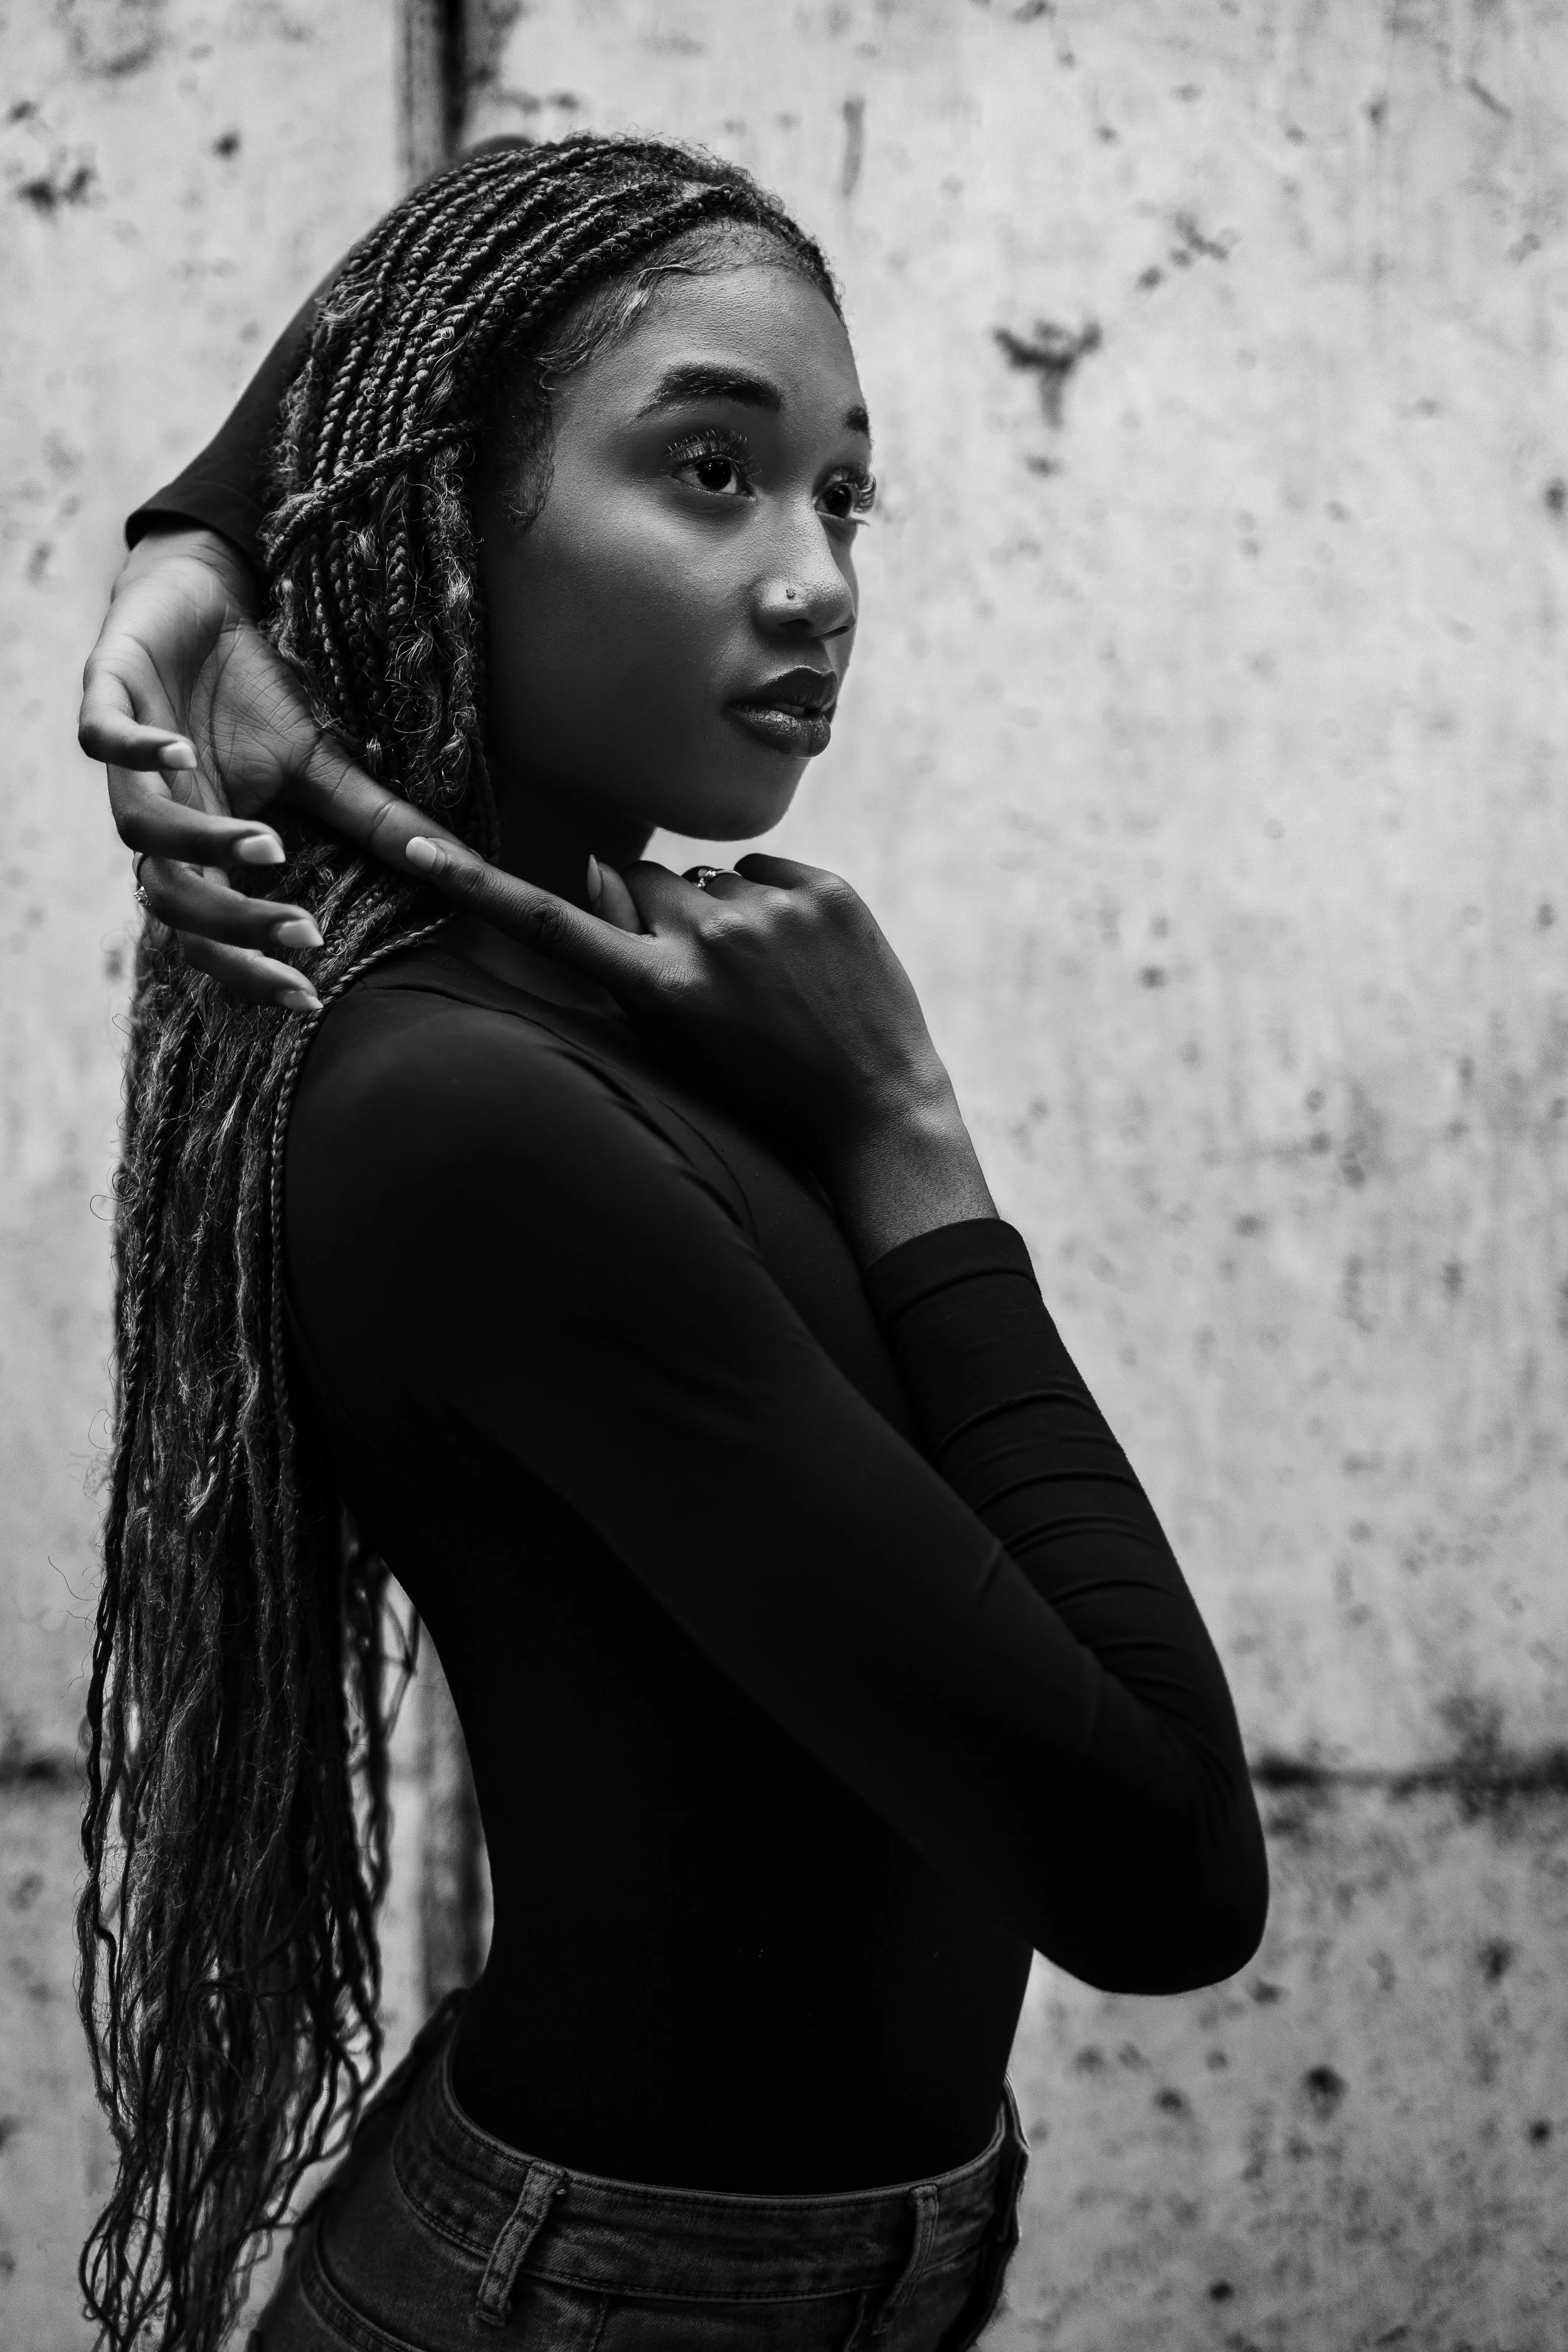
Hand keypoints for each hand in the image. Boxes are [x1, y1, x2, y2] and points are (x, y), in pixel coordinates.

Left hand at [79, 525, 468, 1007]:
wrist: (197, 596)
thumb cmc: (251, 688)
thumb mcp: (321, 764)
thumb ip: (371, 822)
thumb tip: (449, 865)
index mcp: (205, 842)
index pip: (211, 932)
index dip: (250, 971)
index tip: (309, 997)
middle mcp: (162, 814)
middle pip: (172, 900)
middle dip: (234, 929)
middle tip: (302, 934)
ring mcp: (130, 759)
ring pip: (138, 831)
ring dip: (201, 845)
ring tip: (267, 847)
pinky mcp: (108, 693)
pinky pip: (101, 737)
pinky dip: (134, 750)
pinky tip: (179, 753)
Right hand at [407, 841, 996, 1260]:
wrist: (876, 1108)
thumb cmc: (763, 1091)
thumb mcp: (679, 1049)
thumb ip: (626, 969)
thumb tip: (590, 872)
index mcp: (664, 990)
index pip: (550, 925)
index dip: (473, 884)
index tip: (411, 840)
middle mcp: (712, 942)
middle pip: (643, 881)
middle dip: (653, 910)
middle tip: (696, 970)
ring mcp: (776, 911)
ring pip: (707, 879)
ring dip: (717, 913)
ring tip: (760, 979)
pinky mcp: (828, 891)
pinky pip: (765, 872)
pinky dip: (772, 904)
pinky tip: (799, 961)